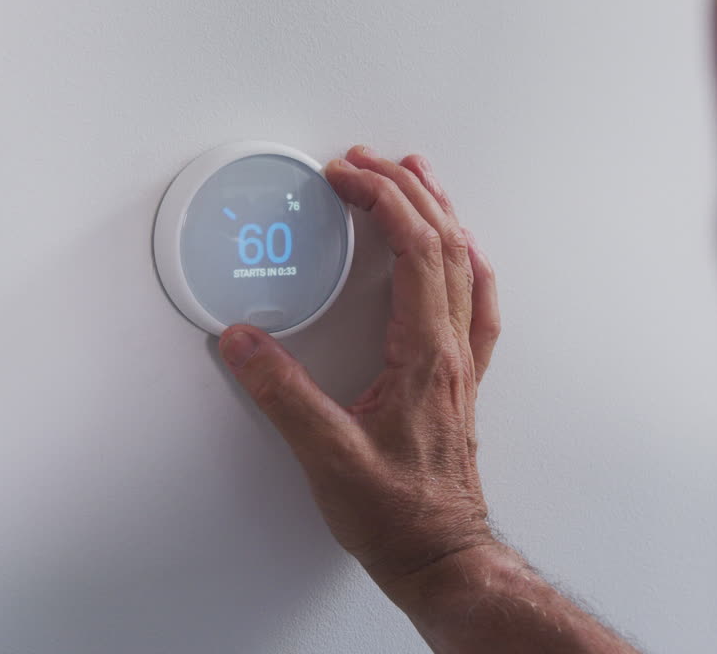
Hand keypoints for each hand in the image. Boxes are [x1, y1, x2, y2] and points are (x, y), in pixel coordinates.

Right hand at [218, 145, 501, 592]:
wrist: (442, 555)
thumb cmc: (398, 515)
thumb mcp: (326, 456)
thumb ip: (282, 394)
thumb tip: (242, 342)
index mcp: (426, 355)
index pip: (416, 251)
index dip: (382, 200)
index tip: (345, 175)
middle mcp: (452, 350)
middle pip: (444, 243)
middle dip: (404, 189)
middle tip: (366, 160)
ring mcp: (461, 363)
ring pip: (464, 265)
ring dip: (439, 212)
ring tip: (416, 175)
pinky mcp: (457, 379)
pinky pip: (474, 300)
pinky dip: (463, 259)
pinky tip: (459, 252)